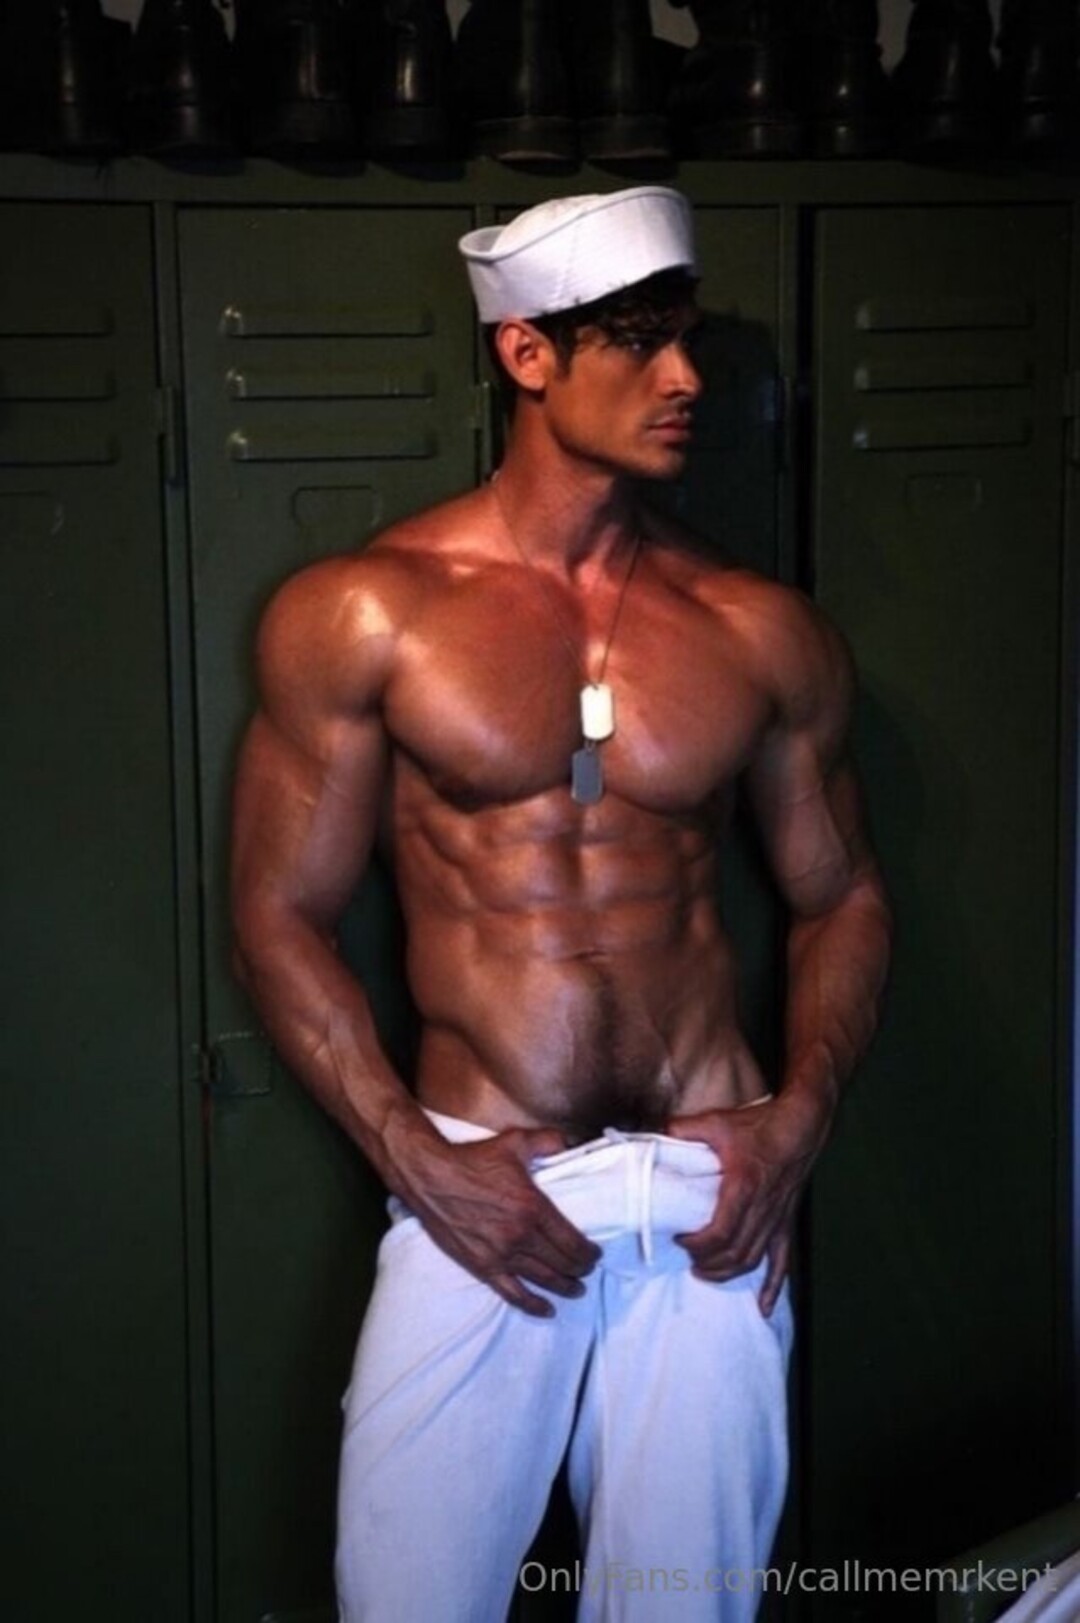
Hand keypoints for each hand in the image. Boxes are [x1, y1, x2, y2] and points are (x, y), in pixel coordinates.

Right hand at [393, 1127, 601, 1318]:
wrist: (431, 1177)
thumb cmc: (473, 1159)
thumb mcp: (515, 1142)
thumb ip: (547, 1141)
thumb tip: (567, 1143)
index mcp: (533, 1208)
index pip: (572, 1241)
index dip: (589, 1252)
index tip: (596, 1254)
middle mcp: (521, 1236)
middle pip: (562, 1263)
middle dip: (580, 1269)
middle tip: (588, 1270)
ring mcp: (501, 1255)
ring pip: (543, 1280)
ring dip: (564, 1287)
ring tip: (576, 1290)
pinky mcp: (482, 1266)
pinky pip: (513, 1293)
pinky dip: (533, 1304)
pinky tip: (547, 1309)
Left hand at [665, 1097, 828, 1314]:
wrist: (802, 1125)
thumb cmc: (761, 1124)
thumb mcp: (717, 1121)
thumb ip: (684, 1128)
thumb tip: (656, 1133)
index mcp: (743, 1187)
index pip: (719, 1233)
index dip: (697, 1244)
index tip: (678, 1239)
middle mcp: (762, 1209)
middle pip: (734, 1253)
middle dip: (707, 1262)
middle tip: (686, 1257)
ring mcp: (777, 1219)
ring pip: (753, 1260)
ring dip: (728, 1274)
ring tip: (705, 1273)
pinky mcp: (786, 1222)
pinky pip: (782, 1261)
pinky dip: (774, 1287)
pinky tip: (765, 1306)